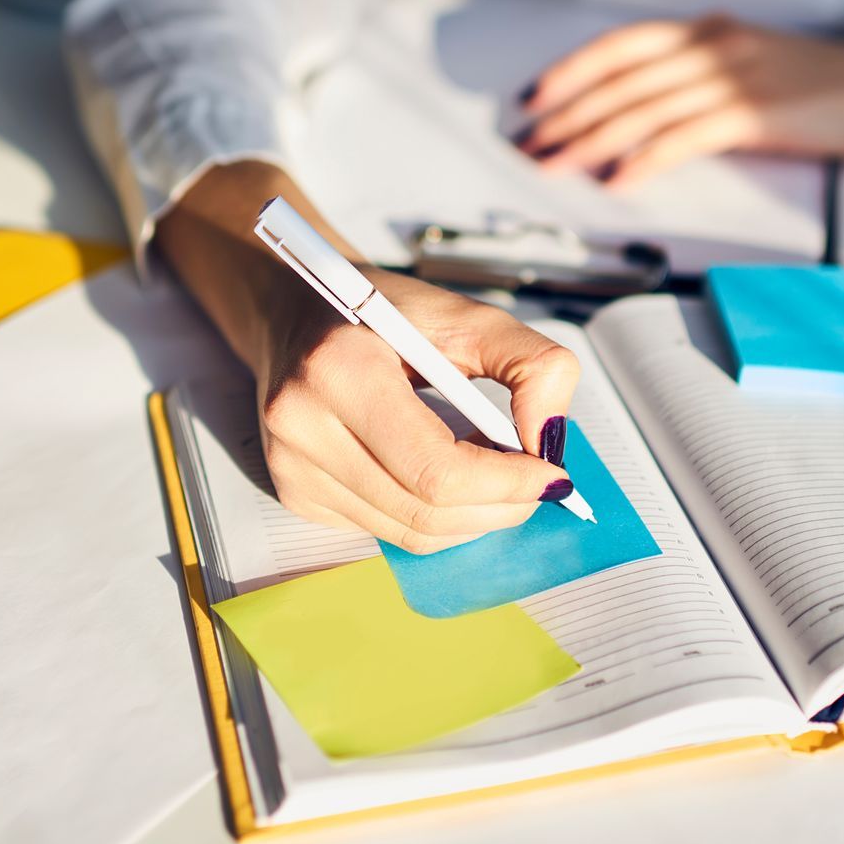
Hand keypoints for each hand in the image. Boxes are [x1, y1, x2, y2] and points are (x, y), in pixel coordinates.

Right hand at [255, 268, 579, 552]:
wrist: (294, 312)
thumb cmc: (378, 310)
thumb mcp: (464, 314)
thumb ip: (530, 364)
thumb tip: (550, 439)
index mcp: (340, 370)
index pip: (436, 470)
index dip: (506, 483)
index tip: (551, 474)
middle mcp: (302, 426)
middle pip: (427, 512)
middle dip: (499, 506)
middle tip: (536, 483)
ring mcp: (292, 468)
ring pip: (410, 533)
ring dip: (471, 515)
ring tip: (494, 472)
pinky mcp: (295, 494)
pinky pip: (385, 529)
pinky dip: (433, 514)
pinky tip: (444, 474)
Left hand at [514, 14, 843, 185]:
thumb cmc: (836, 86)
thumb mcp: (760, 66)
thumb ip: (709, 77)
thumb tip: (658, 108)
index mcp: (710, 33)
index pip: (620, 46)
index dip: (569, 69)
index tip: (532, 96)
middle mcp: (713, 46)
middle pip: (618, 79)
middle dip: (564, 113)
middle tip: (527, 142)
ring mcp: (734, 78)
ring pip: (640, 107)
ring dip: (588, 138)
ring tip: (553, 163)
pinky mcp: (756, 113)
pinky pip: (684, 136)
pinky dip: (644, 158)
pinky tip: (617, 180)